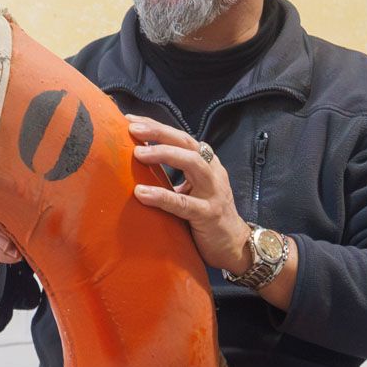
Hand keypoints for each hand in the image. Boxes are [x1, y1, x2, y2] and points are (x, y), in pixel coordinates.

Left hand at [128, 117, 251, 273]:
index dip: (157, 127)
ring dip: (163, 154)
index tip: (131, 120)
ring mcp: (213, 192)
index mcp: (207, 163)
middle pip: (186, 143)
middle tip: (132, 128)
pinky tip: (141, 192)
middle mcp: (212, 172)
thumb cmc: (206, 217)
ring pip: (191, 163)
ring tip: (138, 154)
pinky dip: (161, 196)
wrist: (234, 246)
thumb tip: (137, 165)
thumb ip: (173, 176)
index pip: (181, 138)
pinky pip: (183, 203)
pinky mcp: (209, 215)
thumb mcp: (191, 190)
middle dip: (159, 132)